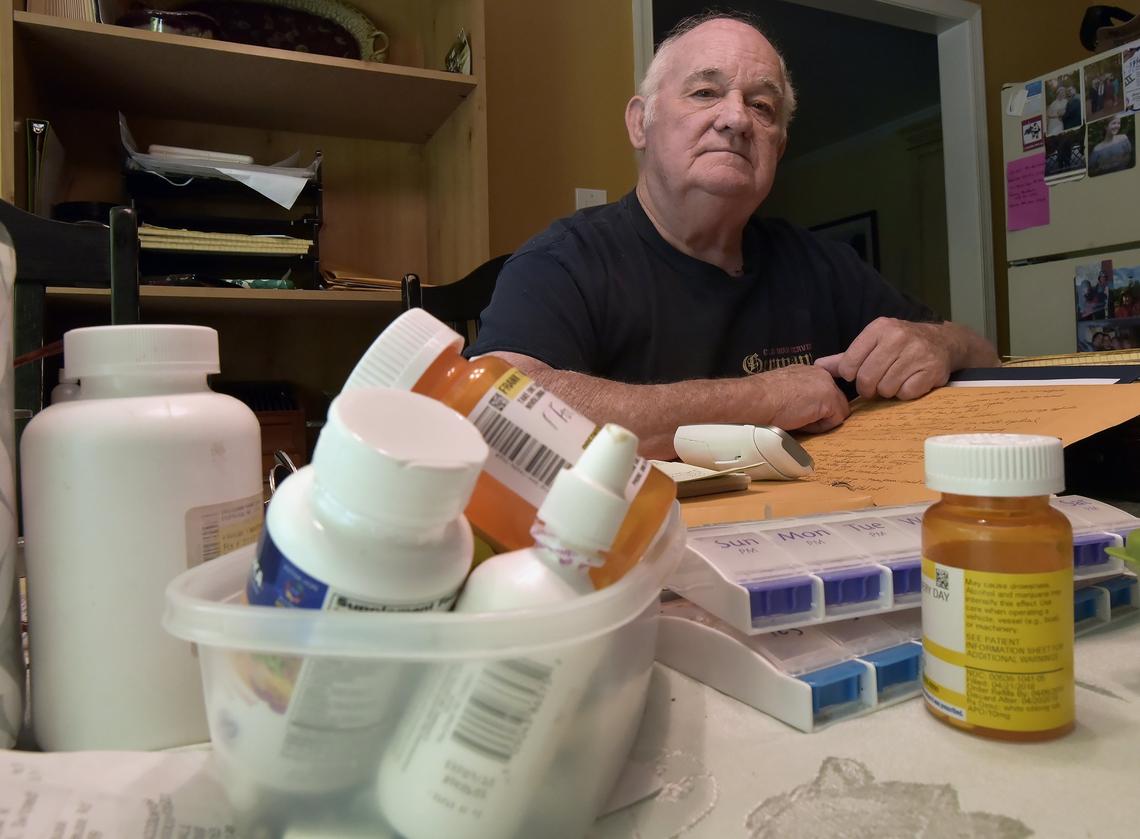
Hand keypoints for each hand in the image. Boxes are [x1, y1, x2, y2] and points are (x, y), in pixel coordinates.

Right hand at [749, 364, 850, 432]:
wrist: (757, 398)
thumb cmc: (762, 397)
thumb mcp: (784, 388)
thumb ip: (799, 392)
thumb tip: (801, 407)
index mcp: (809, 370)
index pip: (826, 388)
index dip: (819, 404)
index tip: (806, 411)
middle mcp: (821, 373)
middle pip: (835, 399)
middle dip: (822, 412)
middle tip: (800, 418)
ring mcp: (828, 385)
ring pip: (837, 410)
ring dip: (821, 420)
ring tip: (799, 419)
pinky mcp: (830, 400)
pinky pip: (835, 420)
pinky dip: (820, 426)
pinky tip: (802, 422)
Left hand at [814, 317, 950, 399]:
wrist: (941, 342)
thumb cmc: (899, 345)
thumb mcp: (872, 344)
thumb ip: (845, 358)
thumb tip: (818, 366)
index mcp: (879, 328)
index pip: (849, 364)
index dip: (851, 376)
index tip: (858, 375)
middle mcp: (898, 336)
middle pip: (867, 378)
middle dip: (868, 388)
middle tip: (875, 385)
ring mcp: (917, 353)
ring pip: (886, 388)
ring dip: (887, 391)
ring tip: (894, 380)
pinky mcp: (932, 370)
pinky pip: (906, 393)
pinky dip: (905, 393)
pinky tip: (909, 382)